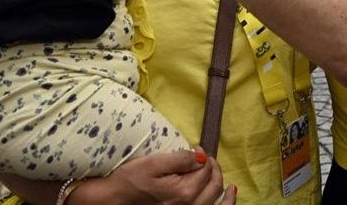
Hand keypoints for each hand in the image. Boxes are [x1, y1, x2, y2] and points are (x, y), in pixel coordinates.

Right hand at [68, 149, 233, 204]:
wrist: (116, 200)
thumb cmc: (131, 180)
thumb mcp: (154, 163)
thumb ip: (180, 159)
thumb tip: (201, 156)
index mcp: (183, 192)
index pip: (205, 169)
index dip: (203, 155)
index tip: (195, 147)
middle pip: (214, 184)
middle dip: (213, 167)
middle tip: (205, 157)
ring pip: (216, 199)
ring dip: (222, 183)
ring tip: (219, 171)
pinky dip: (225, 202)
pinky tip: (231, 193)